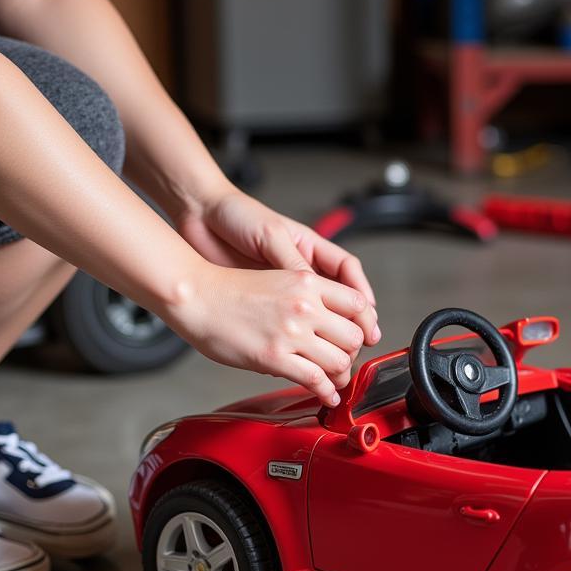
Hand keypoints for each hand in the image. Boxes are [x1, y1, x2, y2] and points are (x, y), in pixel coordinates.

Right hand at [165, 262, 375, 405]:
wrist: (196, 296)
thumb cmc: (230, 289)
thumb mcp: (279, 278)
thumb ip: (308, 296)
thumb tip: (329, 322)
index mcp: (308, 282)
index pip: (359, 304)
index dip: (364, 324)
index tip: (361, 336)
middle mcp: (305, 306)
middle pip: (354, 336)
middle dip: (351, 352)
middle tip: (343, 360)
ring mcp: (291, 332)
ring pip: (339, 361)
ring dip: (341, 375)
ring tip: (335, 380)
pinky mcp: (275, 357)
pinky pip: (316, 380)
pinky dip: (327, 392)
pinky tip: (327, 395)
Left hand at [176, 187, 378, 342]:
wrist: (200, 218)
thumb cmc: (237, 216)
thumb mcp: (271, 235)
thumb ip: (293, 263)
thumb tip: (315, 291)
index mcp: (310, 249)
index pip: (348, 273)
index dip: (362, 295)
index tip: (369, 316)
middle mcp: (302, 271)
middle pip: (339, 300)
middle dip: (352, 323)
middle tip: (357, 341)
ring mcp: (284, 289)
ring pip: (317, 317)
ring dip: (327, 336)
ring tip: (335, 354)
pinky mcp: (265, 303)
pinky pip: (288, 326)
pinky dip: (296, 339)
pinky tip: (300, 350)